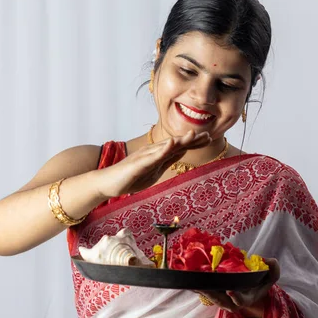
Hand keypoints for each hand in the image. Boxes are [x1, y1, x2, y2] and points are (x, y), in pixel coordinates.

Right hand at [95, 130, 211, 197]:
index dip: (194, 142)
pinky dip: (162, 150)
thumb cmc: (131, 177)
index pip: (179, 147)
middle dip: (192, 139)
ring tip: (193, 134)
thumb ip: (167, 160)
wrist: (108, 183)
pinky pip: (152, 156)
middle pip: (176, 144)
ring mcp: (145, 156)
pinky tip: (171, 144)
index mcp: (159, 155)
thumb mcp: (154, 171)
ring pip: (165, 147)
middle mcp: (153, 152)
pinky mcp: (137, 164)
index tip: (209, 138)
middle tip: (208, 134)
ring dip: (180, 140)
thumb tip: (181, 151)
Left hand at [196, 258, 279, 317]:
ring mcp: (220, 300)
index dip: (235, 296)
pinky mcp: (212, 294)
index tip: (230, 290)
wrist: (249, 290)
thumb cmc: (259, 283)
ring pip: (209, 295)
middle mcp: (231, 302)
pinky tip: (188, 276)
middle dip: (210, 291)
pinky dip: (196, 285)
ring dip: (200, 287)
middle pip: (219, 299)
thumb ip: (273, 270)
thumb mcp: (270, 276)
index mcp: (245, 299)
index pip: (239, 300)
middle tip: (201, 283)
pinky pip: (203, 291)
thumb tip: (270, 261)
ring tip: (192, 278)